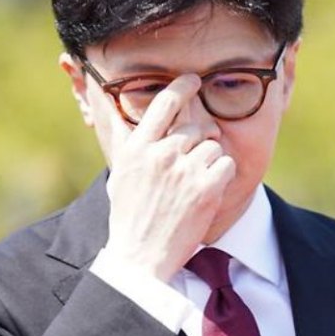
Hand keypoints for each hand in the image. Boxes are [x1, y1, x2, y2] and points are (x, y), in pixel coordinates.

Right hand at [103, 74, 236, 281]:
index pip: (164, 103)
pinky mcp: (206, 188)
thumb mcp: (120, 172)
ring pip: (213, 146)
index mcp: (138, 148)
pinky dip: (222, 176)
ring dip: (210, 163)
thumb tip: (107, 104)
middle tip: (189, 168)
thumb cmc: (130, 214)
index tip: (193, 80)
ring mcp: (185, 171)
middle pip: (196, 128)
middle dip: (198, 144)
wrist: (141, 256)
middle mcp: (161, 154)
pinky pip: (227, 164)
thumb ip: (120, 137)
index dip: (182, 87)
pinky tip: (208, 192)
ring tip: (193, 186)